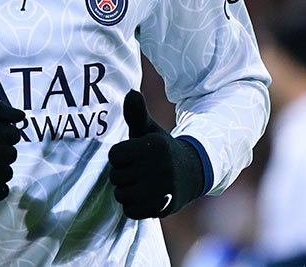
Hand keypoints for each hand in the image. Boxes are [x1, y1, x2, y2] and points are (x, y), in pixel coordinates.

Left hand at [108, 90, 204, 218]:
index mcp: (154, 146)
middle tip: (138, 170)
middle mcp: (160, 168)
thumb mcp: (149, 130)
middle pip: (116, 177)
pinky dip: (134, 206)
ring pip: (121, 195)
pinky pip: (130, 211)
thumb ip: (136, 114)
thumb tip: (130, 92)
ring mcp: (163, 190)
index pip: (114, 155)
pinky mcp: (163, 208)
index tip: (132, 154)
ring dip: (127, 191)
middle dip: (123, 174)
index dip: (119, 156)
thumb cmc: (160, 150)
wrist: (191, 172)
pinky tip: (145, 197)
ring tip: (141, 183)